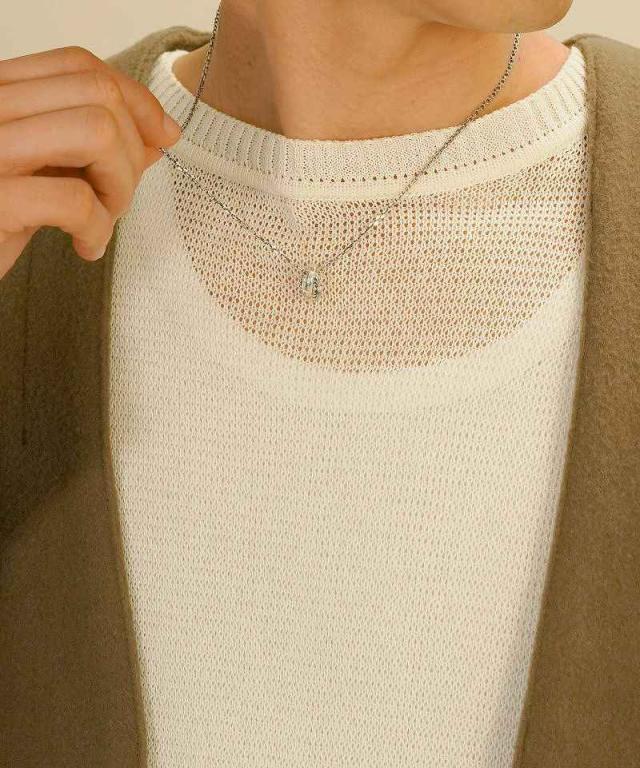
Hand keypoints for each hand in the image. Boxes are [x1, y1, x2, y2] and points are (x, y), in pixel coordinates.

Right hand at [0, 45, 181, 278]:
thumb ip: (95, 152)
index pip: (80, 66)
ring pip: (98, 132)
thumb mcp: (50, 176)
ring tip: (101, 222)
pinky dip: (98, 229)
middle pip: (99, 94)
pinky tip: (86, 247)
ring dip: (119, 187)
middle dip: (133, 151)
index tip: (165, 136)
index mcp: (0, 96)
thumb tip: (158, 135)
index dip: (136, 99)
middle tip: (117, 199)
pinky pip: (76, 199)